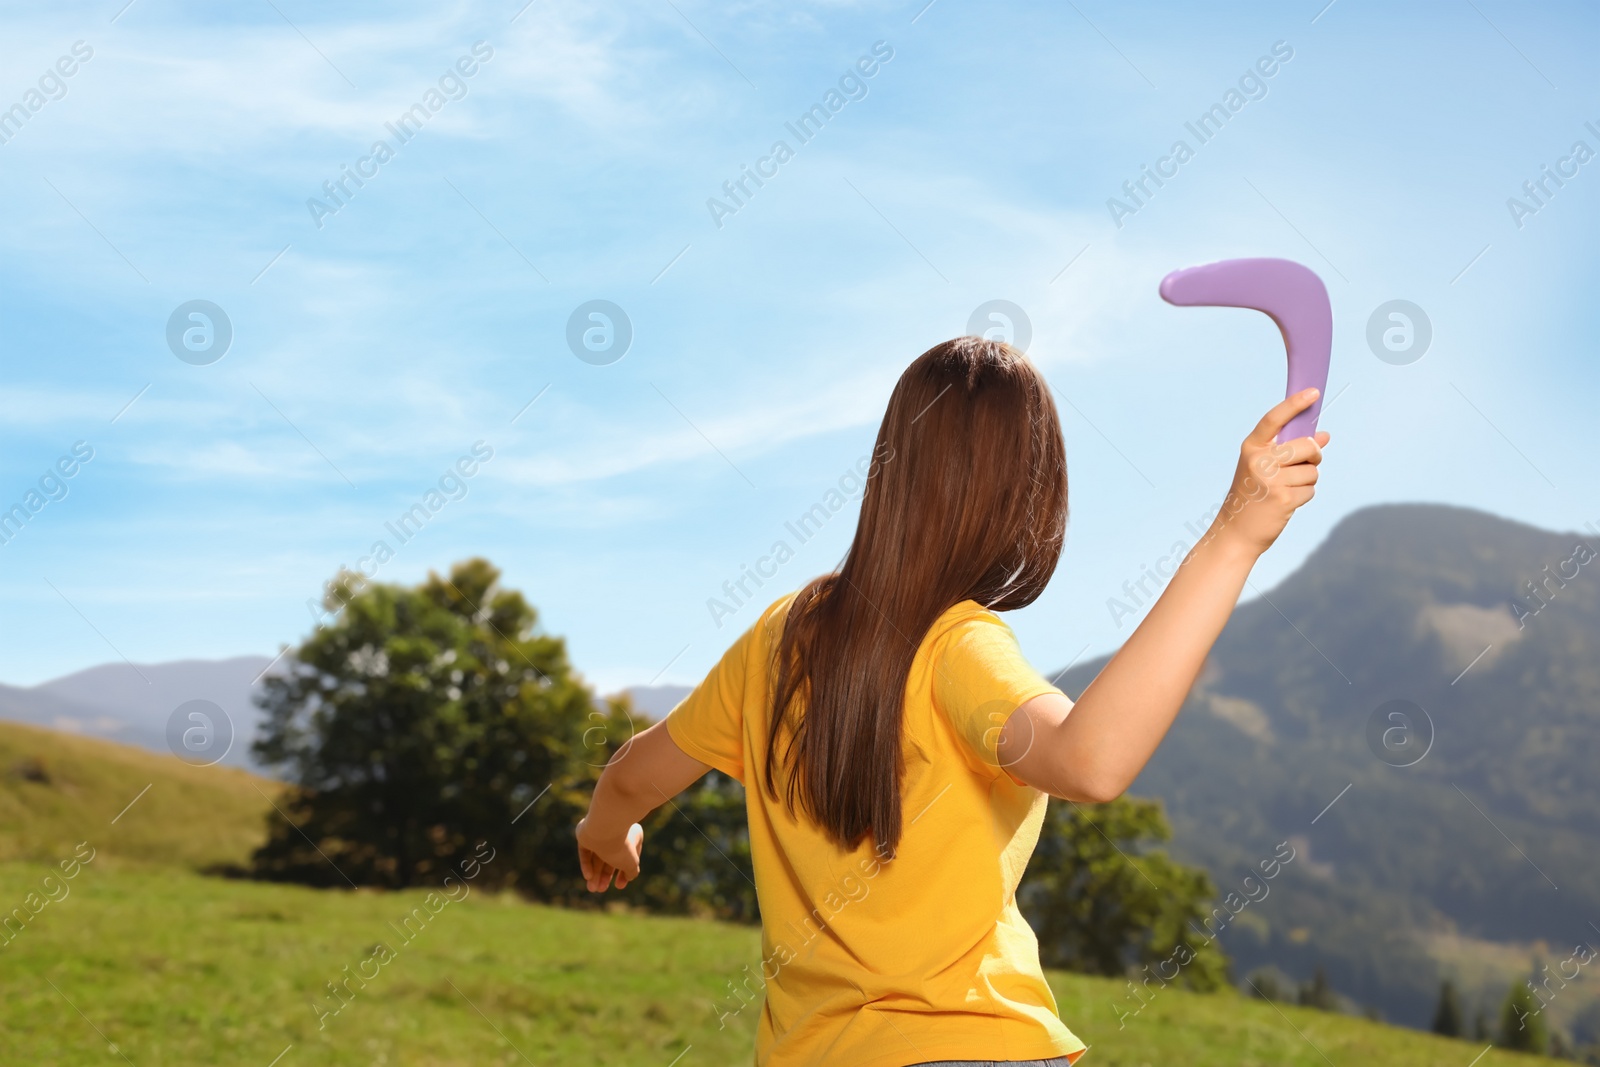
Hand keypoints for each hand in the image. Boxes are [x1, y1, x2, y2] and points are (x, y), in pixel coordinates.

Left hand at [576, 817, 642, 891]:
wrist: (604, 829)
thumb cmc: (622, 845)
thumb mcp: (631, 863)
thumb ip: (632, 871)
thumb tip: (629, 876)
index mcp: (633, 836)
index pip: (629, 857)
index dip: (623, 874)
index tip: (619, 886)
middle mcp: (617, 833)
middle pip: (610, 858)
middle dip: (605, 876)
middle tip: (600, 890)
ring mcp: (600, 832)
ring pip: (597, 856)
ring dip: (595, 873)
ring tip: (592, 888)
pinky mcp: (586, 834)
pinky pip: (587, 851)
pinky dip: (587, 863)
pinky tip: (588, 876)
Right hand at [1209, 388, 1330, 556]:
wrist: (1236, 531)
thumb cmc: (1252, 496)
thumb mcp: (1264, 467)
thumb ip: (1291, 450)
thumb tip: (1325, 436)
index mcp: (1251, 447)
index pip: (1274, 418)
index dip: (1295, 404)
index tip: (1313, 393)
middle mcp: (1259, 459)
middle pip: (1307, 445)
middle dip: (1313, 455)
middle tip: (1302, 466)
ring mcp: (1271, 478)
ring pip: (1312, 470)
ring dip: (1307, 481)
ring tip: (1285, 490)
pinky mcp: (1284, 497)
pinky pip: (1311, 489)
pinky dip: (1304, 496)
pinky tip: (1286, 503)